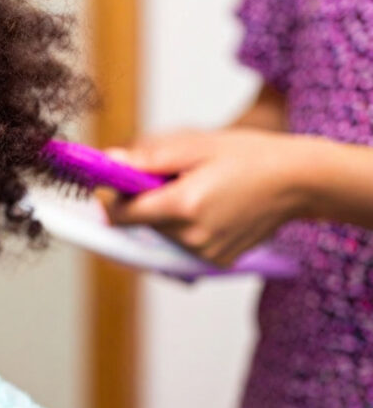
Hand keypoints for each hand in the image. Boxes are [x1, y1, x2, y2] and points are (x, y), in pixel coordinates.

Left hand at [102, 129, 310, 266]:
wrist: (298, 182)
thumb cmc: (249, 156)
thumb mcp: (195, 146)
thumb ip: (149, 159)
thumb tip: (110, 162)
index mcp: (183, 206)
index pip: (121, 215)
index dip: (113, 199)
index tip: (115, 183)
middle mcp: (191, 237)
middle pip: (141, 223)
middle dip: (146, 200)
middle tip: (173, 176)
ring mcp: (205, 254)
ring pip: (161, 234)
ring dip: (166, 214)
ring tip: (199, 189)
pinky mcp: (217, 261)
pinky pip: (183, 244)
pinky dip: (186, 227)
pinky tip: (212, 208)